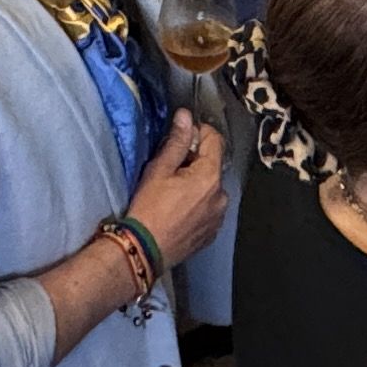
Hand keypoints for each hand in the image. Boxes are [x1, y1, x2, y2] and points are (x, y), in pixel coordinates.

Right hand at [127, 108, 229, 264]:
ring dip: (198, 184)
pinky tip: (179, 210)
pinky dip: (198, 204)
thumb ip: (176, 142)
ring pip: (212, 188)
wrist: (144, 250)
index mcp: (210, 177)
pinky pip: (209, 209)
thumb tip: (186, 116)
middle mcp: (222, 196)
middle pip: (213, 165)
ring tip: (174, 193)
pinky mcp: (212, 233)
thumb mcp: (159, 170)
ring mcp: (219, 217)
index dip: (199, 132)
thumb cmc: (149, 208)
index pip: (215, 140)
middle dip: (196, 161)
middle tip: (171, 169)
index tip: (182, 136)